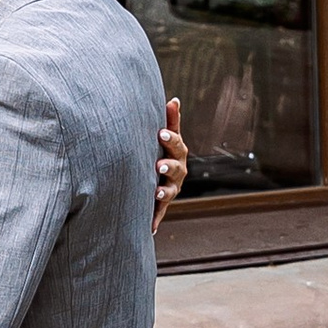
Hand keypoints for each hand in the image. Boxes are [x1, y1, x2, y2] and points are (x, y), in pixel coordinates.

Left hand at [152, 98, 186, 236]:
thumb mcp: (163, 136)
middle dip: (169, 165)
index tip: (161, 133)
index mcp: (177, 152)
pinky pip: (159, 212)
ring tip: (156, 192)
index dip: (171, 138)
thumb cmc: (158, 149)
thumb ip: (169, 121)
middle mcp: (177, 171)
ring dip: (164, 191)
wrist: (154, 176)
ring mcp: (170, 188)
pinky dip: (154, 219)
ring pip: (170, 191)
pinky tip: (150, 228)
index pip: (176, 143)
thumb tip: (174, 100)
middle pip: (177, 167)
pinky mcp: (161, 204)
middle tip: (159, 164)